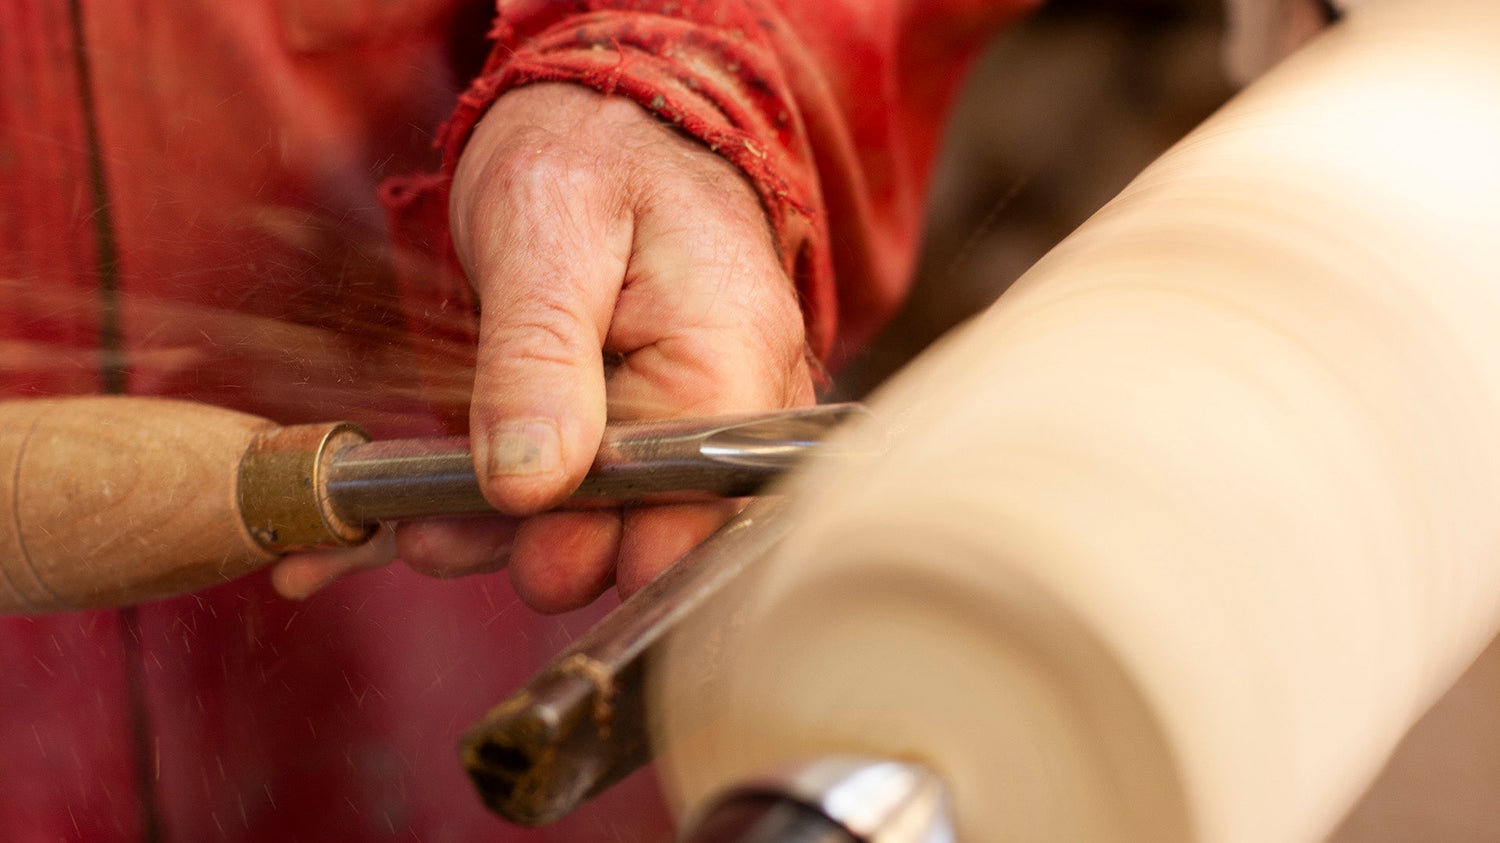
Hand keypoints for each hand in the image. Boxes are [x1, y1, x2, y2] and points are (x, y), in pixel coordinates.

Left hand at [273, 83, 814, 610]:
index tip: (527, 552)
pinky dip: (510, 506)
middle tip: (438, 534)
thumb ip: (540, 359)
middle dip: (549, 547)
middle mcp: (733, 404)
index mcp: (731, 359)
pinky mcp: (645, 424)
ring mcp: (691, 417)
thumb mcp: (546, 233)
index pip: (697, 503)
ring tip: (415, 525)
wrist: (606, 116)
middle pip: (656, 527)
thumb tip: (529, 484)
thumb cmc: (592, 150)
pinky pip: (592, 484)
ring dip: (512, 534)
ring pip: (613, 518)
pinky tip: (431, 516)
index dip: (614, 545)